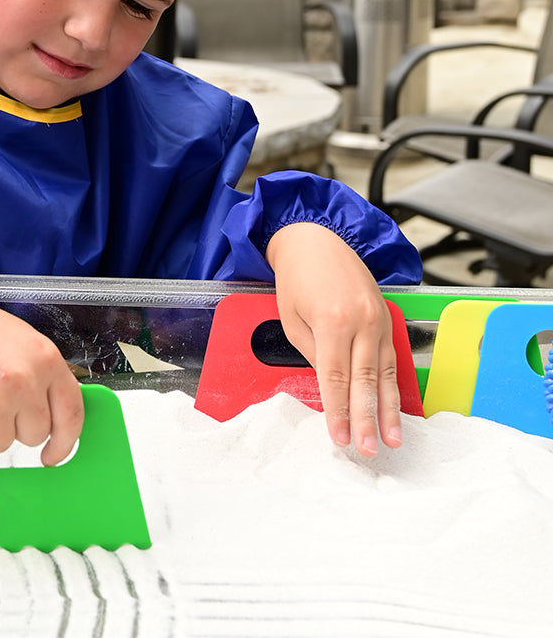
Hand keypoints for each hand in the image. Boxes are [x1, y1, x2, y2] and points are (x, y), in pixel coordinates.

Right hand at [0, 250, 83, 464]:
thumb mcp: (19, 339)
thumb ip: (39, 374)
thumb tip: (50, 413)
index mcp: (45, 358)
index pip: (71, 413)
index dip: (64, 441)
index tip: (53, 455)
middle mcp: (26, 381)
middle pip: (34, 435)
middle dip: (14, 426)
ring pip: (0, 444)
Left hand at [265, 223, 401, 456]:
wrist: (315, 240)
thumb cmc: (296, 279)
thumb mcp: (292, 319)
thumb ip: (313, 354)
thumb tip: (331, 385)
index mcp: (333, 321)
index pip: (336, 378)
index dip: (338, 412)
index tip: (340, 438)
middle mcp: (362, 321)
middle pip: (366, 380)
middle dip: (368, 419)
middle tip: (371, 449)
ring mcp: (378, 318)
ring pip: (386, 372)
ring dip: (389, 409)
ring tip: (393, 438)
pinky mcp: (386, 316)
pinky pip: (391, 356)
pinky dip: (394, 384)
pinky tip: (396, 406)